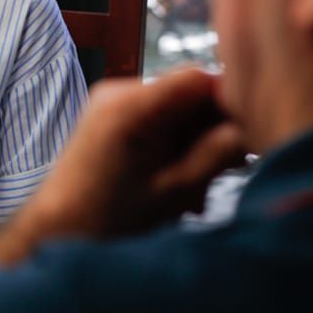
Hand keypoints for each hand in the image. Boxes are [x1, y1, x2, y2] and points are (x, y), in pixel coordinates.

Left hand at [17, 67, 245, 241]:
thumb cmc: (107, 220)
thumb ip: (216, 155)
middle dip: (216, 128)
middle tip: (241, 163)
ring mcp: (110, 104)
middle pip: (187, 94)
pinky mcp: (108, 119)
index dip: (233, 101)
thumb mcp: (173, 192)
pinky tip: (184, 184)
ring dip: (198, 142)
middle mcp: (118, 93)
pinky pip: (154, 121)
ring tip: (209, 184)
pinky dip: (175, 146)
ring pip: (174, 110)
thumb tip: (252, 128)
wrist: (56, 232)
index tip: (256, 129)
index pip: (199, 79)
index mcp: (131, 105)